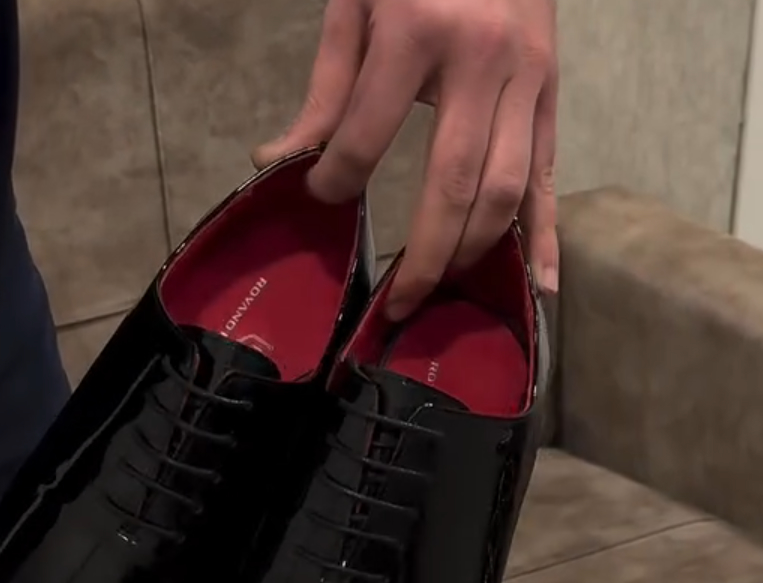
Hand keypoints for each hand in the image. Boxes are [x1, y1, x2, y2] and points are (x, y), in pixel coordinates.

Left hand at [254, 0, 558, 317]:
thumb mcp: (358, 3)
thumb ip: (327, 89)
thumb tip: (276, 161)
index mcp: (419, 31)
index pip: (368, 134)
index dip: (338, 179)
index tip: (320, 199)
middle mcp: (483, 62)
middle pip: (455, 183)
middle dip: (425, 256)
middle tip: (398, 306)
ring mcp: (528, 82)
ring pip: (505, 191)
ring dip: (471, 253)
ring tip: (440, 292)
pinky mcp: (552, 96)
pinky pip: (551, 178)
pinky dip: (547, 238)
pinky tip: (542, 288)